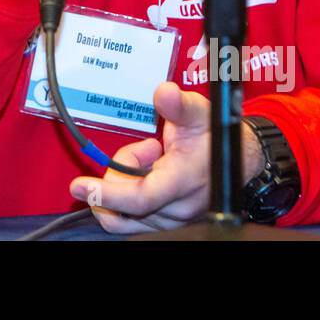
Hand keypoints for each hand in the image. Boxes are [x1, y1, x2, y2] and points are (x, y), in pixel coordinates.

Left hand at [68, 81, 262, 233]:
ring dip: (126, 184)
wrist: (239, 163)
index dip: (107, 193)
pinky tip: (146, 176)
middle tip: (146, 148)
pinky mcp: (165, 227)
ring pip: (123, 214)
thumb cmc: (215, 137)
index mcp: (183, 182)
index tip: (79, 184)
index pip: (139, 198)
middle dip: (120, 172)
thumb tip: (165, 93)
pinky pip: (129, 220)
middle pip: (123, 203)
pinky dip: (128, 197)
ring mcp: (171, 223)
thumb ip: (179, 105)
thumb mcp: (199, 114)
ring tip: (152, 160)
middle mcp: (177, 210)